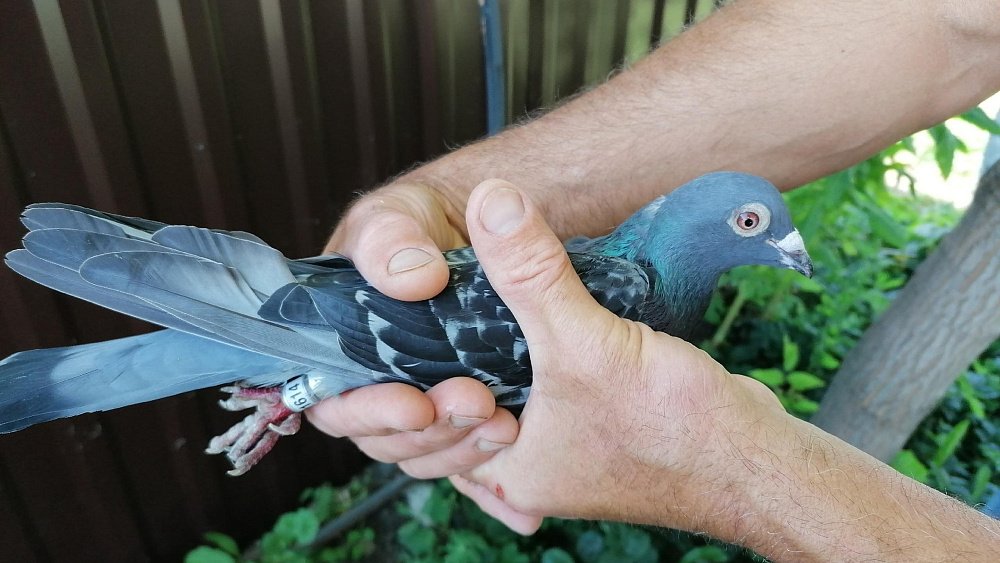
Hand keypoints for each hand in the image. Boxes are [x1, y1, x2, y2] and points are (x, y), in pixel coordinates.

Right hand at [308, 182, 519, 478]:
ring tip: (507, 425)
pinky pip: (468, 457)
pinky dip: (492, 475)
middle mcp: (378, 383)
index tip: (415, 404)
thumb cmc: (413, 222)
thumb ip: (392, 243)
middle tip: (476, 403)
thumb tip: (413, 279)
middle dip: (430, 432)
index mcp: (341, 351)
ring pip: (429, 453)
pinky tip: (520, 487)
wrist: (476, 222)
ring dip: (464, 449)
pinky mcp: (465, 410)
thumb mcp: (395, 219)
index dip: (370, 414)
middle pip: (386, 439)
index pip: (336, 405)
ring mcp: (423, 399)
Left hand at [441, 180, 999, 562]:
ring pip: (494, 398)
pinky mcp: (584, 425)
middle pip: (449, 416)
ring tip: (463, 306)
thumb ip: (532, 273)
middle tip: (422, 308)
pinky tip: (511, 324)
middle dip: (435, 365)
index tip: (395, 319)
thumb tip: (492, 203)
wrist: (752, 456)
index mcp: (505, 471)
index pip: (420, 431)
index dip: (398, 380)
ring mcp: (554, 449)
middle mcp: (522, 468)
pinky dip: (518, 361)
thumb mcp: (587, 343)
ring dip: (479, 359)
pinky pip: (532, 390)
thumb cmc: (675, 431)